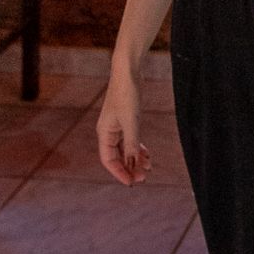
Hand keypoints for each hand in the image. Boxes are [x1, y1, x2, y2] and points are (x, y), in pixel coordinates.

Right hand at [97, 69, 151, 185]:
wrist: (128, 71)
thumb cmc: (126, 94)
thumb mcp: (131, 121)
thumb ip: (132, 143)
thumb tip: (133, 163)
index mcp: (105, 132)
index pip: (109, 160)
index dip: (119, 172)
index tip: (132, 183)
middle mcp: (108, 131)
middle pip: (117, 157)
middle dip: (130, 168)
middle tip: (144, 177)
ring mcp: (117, 126)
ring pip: (125, 149)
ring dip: (135, 159)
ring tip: (148, 168)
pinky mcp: (126, 120)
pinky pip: (130, 140)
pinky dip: (138, 148)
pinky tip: (147, 155)